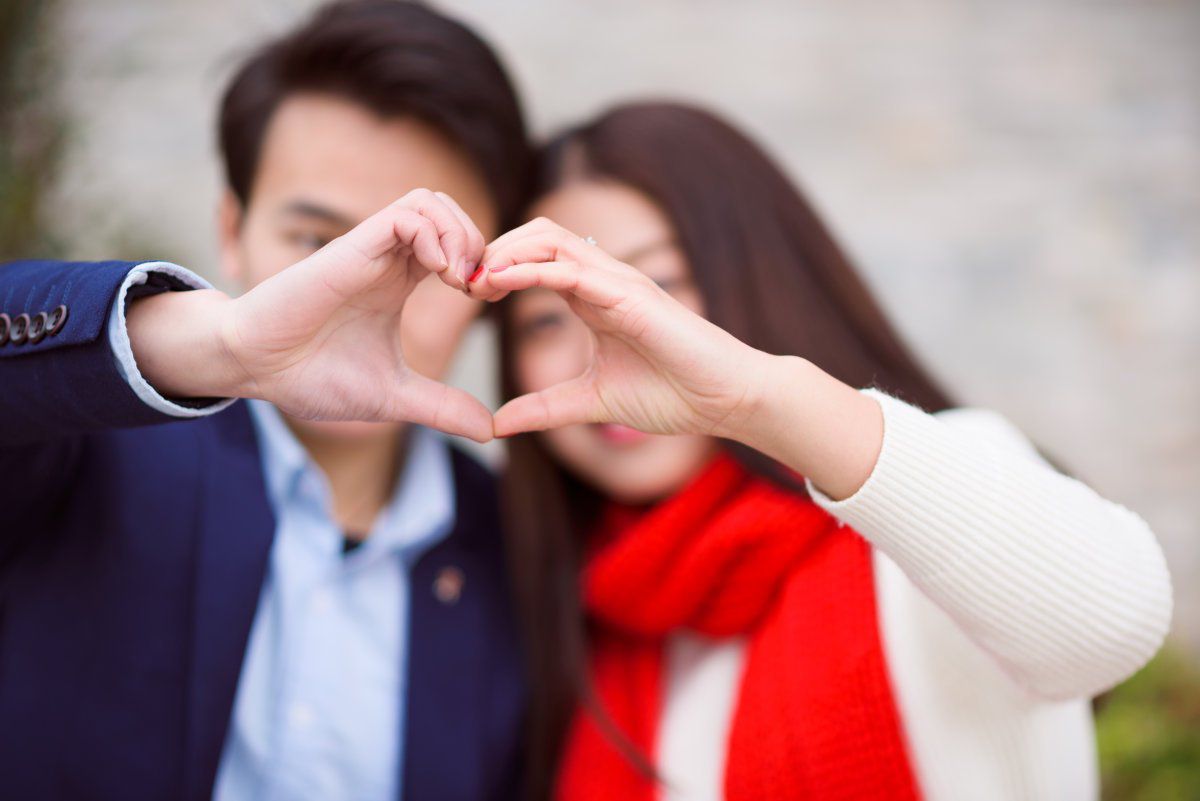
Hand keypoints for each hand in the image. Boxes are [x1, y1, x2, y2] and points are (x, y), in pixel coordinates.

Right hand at [129, 189, 493, 441]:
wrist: (258, 370)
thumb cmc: (313, 376)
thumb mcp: (395, 396)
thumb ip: (442, 408)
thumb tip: (490, 430)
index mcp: (400, 282)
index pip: (457, 245)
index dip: (485, 264)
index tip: (488, 301)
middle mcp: (389, 260)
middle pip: (450, 213)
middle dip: (479, 243)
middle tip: (479, 288)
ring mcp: (371, 251)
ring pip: (430, 202)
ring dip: (459, 233)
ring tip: (459, 280)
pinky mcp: (352, 250)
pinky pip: (405, 214)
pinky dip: (432, 234)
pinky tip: (438, 273)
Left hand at [471, 217, 773, 439]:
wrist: (725, 399)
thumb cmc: (673, 394)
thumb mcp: (590, 402)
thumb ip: (545, 408)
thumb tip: (498, 423)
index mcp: (593, 298)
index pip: (536, 260)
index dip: (497, 268)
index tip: (464, 293)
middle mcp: (604, 281)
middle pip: (537, 235)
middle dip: (494, 250)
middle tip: (461, 280)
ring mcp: (618, 283)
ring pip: (550, 240)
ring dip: (506, 252)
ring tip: (473, 279)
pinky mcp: (632, 296)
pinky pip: (572, 270)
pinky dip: (530, 269)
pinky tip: (500, 282)